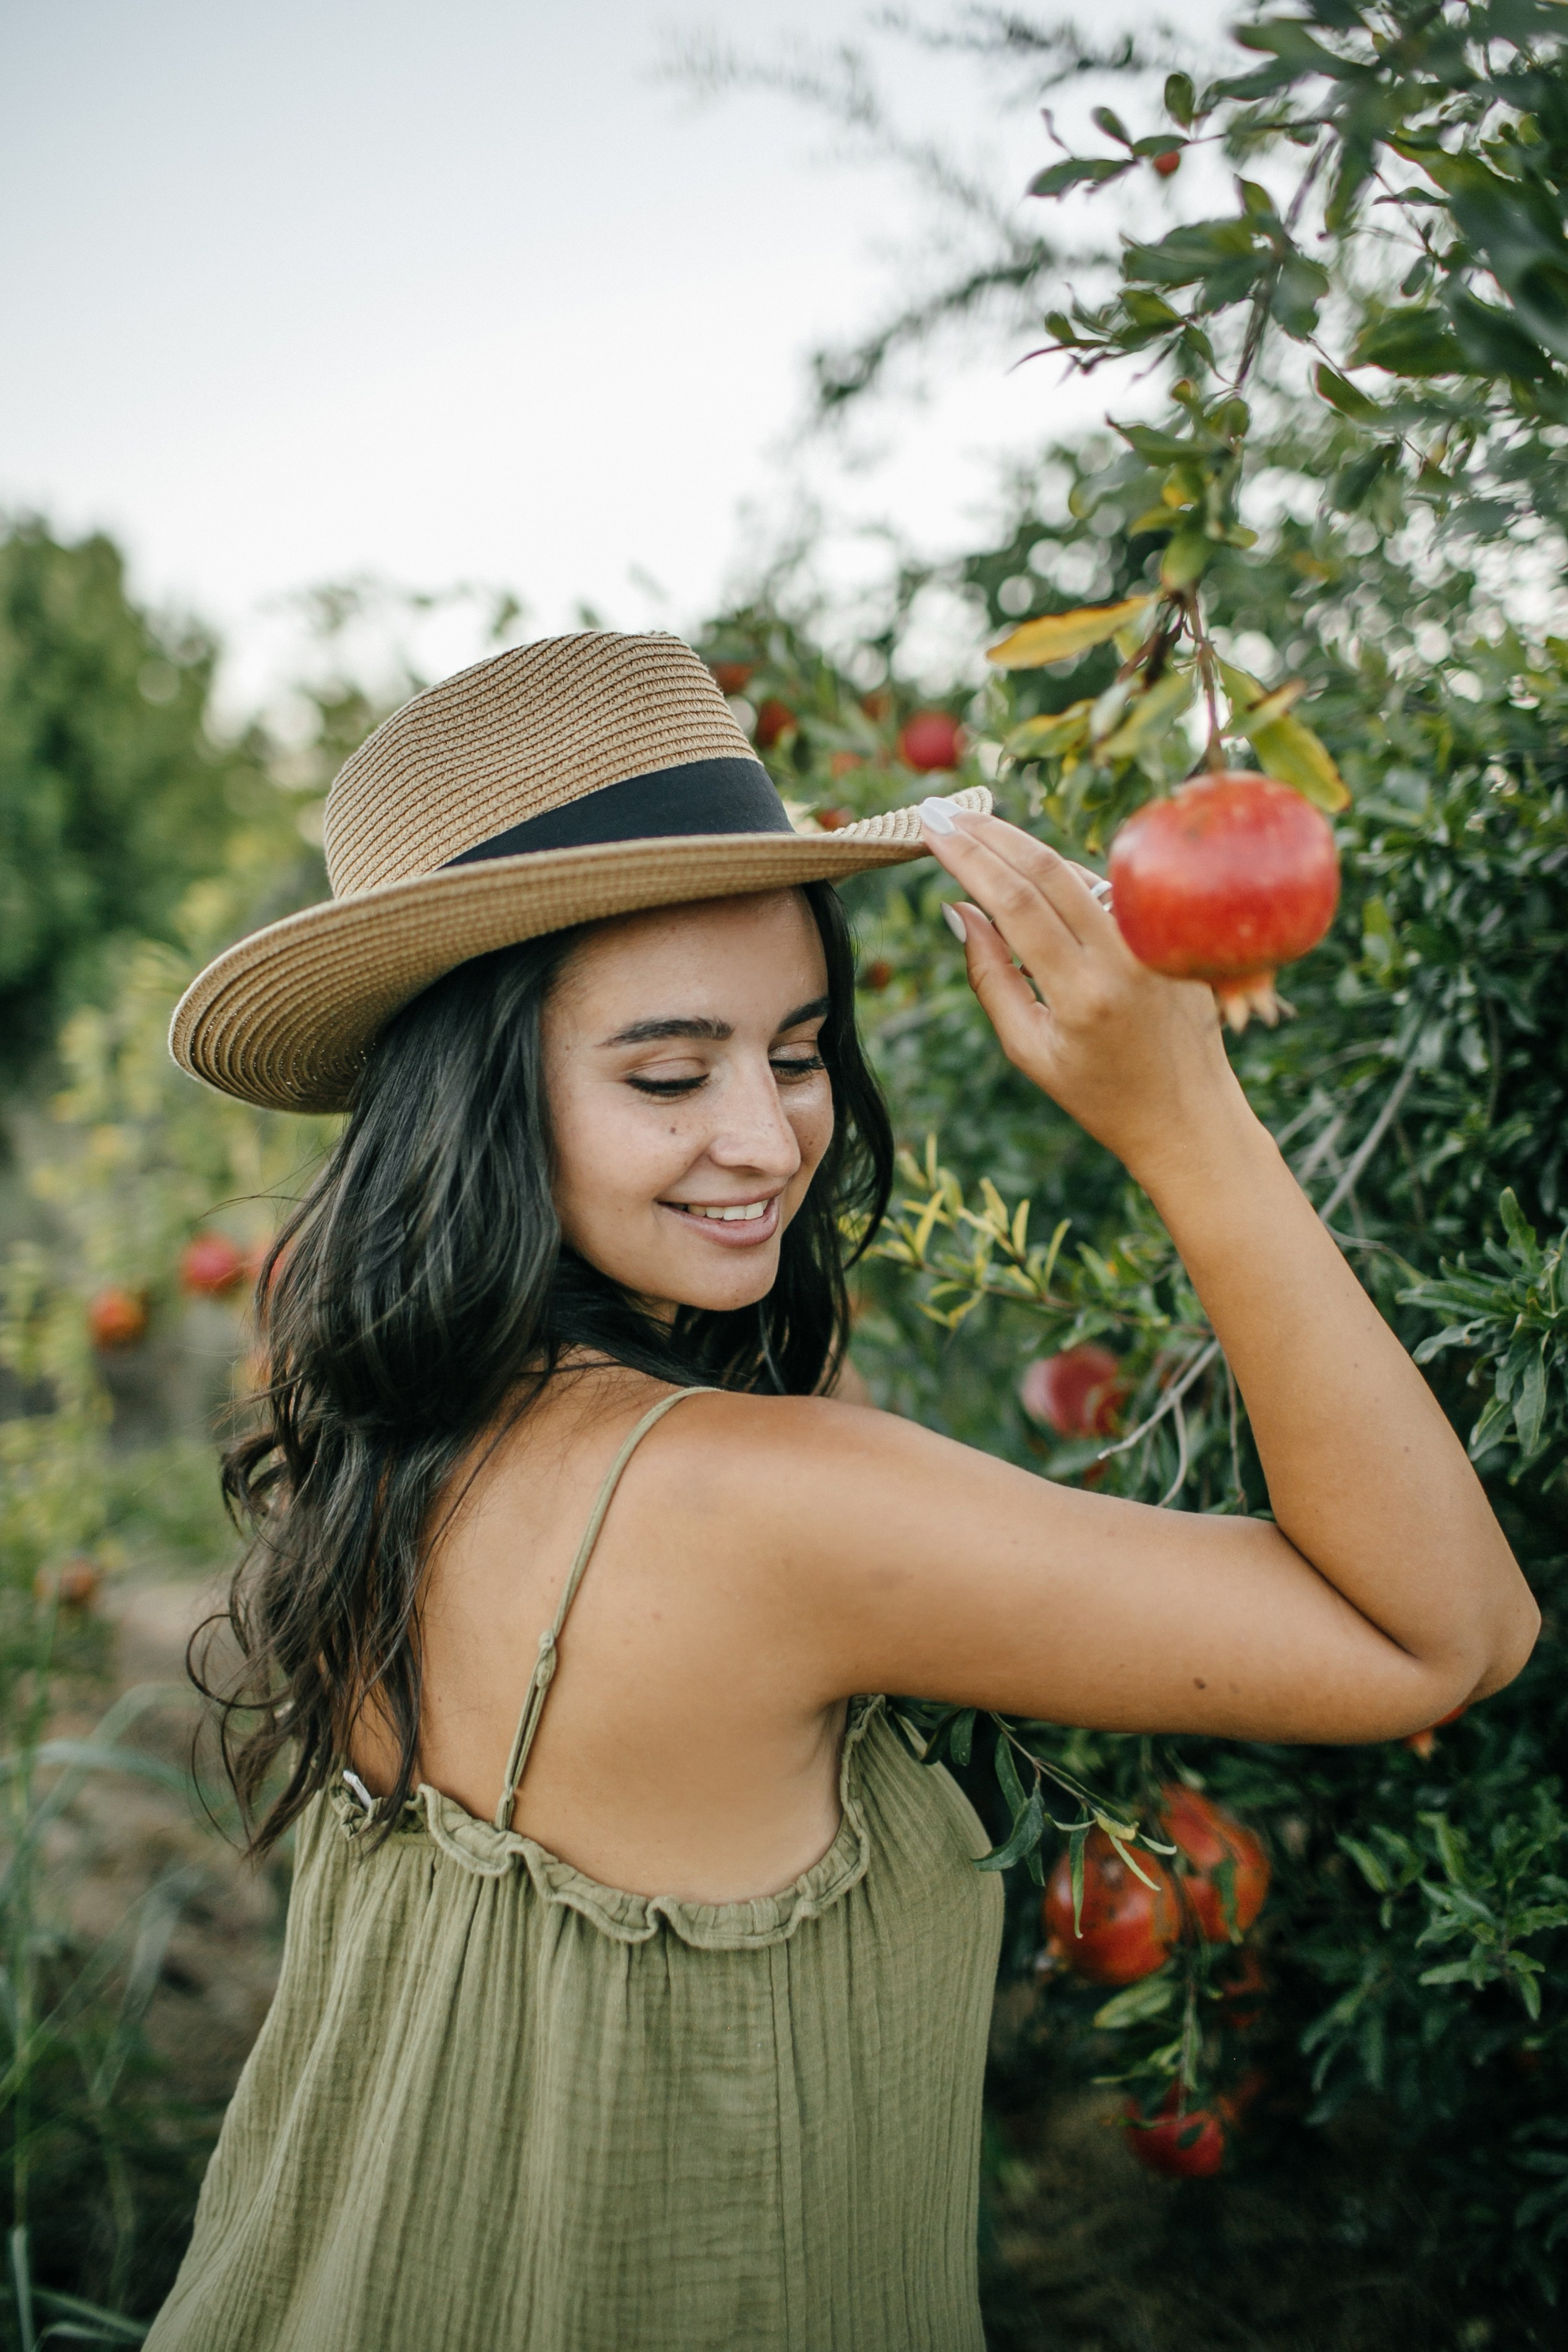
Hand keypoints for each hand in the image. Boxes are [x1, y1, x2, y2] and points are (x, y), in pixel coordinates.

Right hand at [922, 807, 1244, 1180]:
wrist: (1189, 1118)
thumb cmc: (1100, 1095)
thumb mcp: (1029, 1051)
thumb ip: (991, 977)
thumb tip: (959, 909)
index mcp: (1082, 994)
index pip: (1016, 901)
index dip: (969, 858)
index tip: (932, 828)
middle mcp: (1124, 958)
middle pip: (1047, 867)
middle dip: (988, 832)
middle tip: (943, 808)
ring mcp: (1156, 943)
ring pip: (1080, 871)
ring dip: (1023, 846)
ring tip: (975, 831)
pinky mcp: (1176, 937)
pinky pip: (1110, 890)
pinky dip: (1066, 875)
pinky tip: (1031, 868)